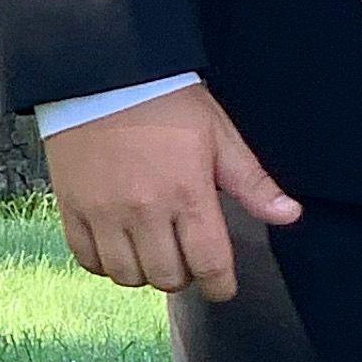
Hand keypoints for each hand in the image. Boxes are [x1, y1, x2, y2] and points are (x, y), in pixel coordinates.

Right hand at [44, 85, 300, 302]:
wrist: (105, 74)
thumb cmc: (168, 102)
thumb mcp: (220, 136)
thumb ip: (253, 183)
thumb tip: (289, 215)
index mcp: (188, 194)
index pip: (209, 265)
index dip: (220, 286)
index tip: (222, 286)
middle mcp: (145, 211)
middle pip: (168, 278)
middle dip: (185, 275)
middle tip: (187, 256)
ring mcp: (104, 213)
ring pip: (127, 277)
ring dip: (146, 272)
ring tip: (154, 249)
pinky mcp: (72, 209)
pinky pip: (88, 261)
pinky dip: (106, 263)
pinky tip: (120, 244)